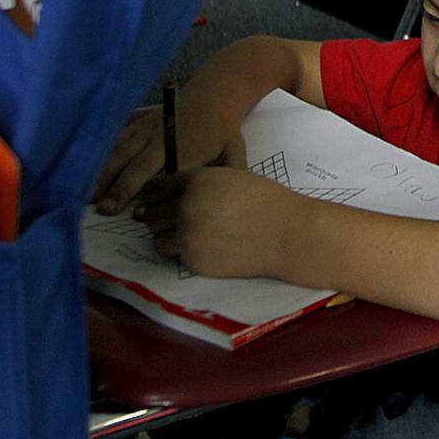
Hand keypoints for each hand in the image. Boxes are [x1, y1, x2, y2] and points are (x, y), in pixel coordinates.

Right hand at [93, 97, 248, 212]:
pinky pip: (116, 139)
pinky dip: (102, 154)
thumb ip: (231, 176)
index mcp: (183, 148)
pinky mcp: (137, 122)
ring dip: (103, 173)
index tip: (132, 212)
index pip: (160, 174)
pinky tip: (87, 170)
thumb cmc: (223, 131)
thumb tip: (230, 202)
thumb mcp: (234, 152)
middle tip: (101, 209)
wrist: (212, 95)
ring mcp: (145, 129)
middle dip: (117, 187)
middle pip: (133, 163)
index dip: (145, 192)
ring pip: (119, 151)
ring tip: (88, 195)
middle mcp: (159, 138)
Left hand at [131, 167, 307, 279]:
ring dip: (167, 236)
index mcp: (195, 181)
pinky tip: (202, 245)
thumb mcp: (228, 177)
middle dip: (159, 216)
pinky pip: (174, 255)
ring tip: (187, 235)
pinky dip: (182, 251)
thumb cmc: (263, 200)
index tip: (163, 200)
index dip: (157, 195)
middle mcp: (185, 207)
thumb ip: (196, 183)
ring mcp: (188, 236)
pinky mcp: (194, 260)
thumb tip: (164, 198)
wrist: (287, 234)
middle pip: (151, 214)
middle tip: (176, 219)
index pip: (156, 188)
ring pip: (156, 238)